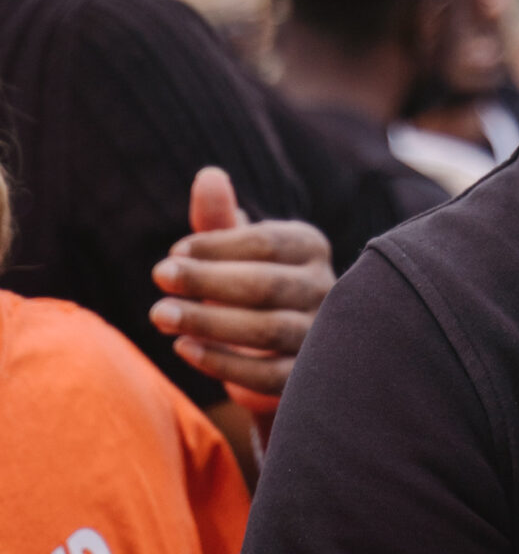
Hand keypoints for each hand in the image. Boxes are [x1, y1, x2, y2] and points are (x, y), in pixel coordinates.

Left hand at [149, 165, 334, 409]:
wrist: (272, 351)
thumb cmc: (244, 285)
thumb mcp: (231, 251)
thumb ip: (218, 217)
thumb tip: (208, 176)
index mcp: (309, 247)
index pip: (266, 242)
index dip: (217, 246)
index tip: (172, 253)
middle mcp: (325, 288)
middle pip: (266, 284)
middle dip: (207, 280)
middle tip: (158, 277)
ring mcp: (321, 335)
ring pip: (267, 330)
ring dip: (208, 322)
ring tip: (159, 316)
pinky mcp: (306, 378)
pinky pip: (266, 374)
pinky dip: (222, 363)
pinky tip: (183, 348)